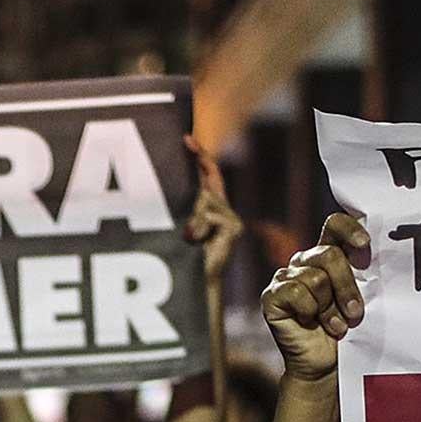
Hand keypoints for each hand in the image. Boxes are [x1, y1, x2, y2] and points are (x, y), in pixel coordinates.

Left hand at [183, 136, 242, 283]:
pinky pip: (210, 215)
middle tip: (186, 149)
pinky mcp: (234, 228)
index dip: (201, 156)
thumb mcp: (188, 226)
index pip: (210, 175)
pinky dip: (199, 228)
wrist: (203, 282)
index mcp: (214, 207)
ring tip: (191, 240)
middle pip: (210, 183)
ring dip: (193, 219)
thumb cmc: (191, 257)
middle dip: (200, 164)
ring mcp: (232, 219)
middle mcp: (226, 210)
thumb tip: (186, 189)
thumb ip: (190, 208)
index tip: (186, 139)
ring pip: (206, 201)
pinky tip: (198, 243)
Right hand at [261, 212, 369, 382]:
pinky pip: (296, 292)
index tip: (365, 245)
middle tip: (355, 313)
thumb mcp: (361, 296)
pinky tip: (312, 323)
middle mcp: (305, 261)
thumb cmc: (348, 330)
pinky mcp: (272, 296)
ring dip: (330, 307)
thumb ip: (363, 272)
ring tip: (336, 325)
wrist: (326, 365)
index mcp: (328, 254)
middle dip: (346, 286)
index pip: (334, 224)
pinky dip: (310, 311)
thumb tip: (371, 250)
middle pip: (329, 255)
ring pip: (316, 278)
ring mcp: (285, 277)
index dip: (349, 229)